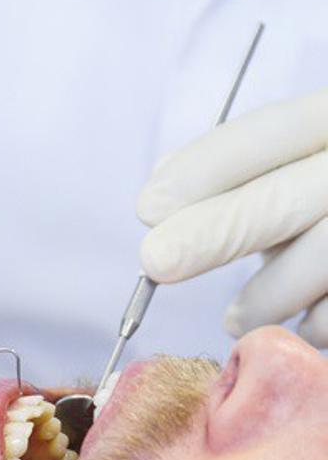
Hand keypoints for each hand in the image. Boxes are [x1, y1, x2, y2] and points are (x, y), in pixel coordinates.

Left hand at [137, 88, 327, 346]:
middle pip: (286, 198)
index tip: (148, 207)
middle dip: (215, 233)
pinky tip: (302, 327)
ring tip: (234, 319)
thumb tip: (160, 192)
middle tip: (156, 262)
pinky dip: (318, 322)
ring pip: (320, 258)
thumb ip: (247, 167)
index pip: (273, 133)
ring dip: (266, 296)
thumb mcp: (305, 159)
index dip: (207, 169)